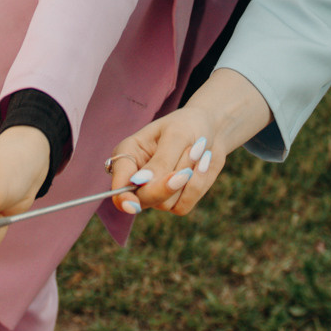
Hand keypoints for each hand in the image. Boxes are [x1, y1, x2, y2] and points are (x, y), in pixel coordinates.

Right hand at [107, 67, 270, 216]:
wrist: (211, 129)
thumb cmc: (188, 125)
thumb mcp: (176, 135)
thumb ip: (160, 160)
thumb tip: (141, 182)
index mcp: (128, 155)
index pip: (119, 182)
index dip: (122, 196)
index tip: (132, 204)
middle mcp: (137, 177)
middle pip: (141, 199)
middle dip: (165, 187)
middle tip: (187, 172)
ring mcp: (155, 191)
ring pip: (165, 202)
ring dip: (187, 178)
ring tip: (197, 150)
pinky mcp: (175, 200)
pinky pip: (183, 205)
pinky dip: (197, 184)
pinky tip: (202, 164)